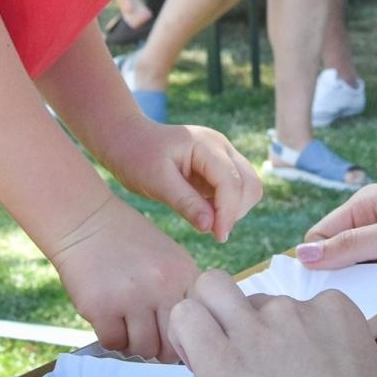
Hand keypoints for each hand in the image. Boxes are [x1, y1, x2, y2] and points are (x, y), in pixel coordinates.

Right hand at [48, 196, 200, 360]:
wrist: (86, 221)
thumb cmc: (128, 242)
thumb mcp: (170, 258)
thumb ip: (184, 292)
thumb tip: (190, 335)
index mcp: (184, 274)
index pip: (198, 327)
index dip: (185, 337)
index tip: (172, 334)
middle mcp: (163, 286)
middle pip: (171, 347)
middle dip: (158, 345)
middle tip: (146, 331)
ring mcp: (132, 297)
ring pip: (142, 349)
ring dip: (133, 342)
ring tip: (125, 322)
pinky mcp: (101, 307)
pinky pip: (113, 343)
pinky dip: (110, 337)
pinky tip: (108, 318)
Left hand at [102, 120, 261, 242]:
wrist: (126, 139)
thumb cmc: (137, 155)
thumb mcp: (156, 181)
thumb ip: (185, 202)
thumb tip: (211, 227)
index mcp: (207, 145)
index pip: (232, 182)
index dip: (228, 212)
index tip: (217, 237)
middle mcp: (221, 149)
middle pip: (250, 183)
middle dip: (236, 210)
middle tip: (212, 230)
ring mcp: (221, 158)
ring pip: (247, 188)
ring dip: (233, 210)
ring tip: (205, 221)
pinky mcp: (216, 170)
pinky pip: (233, 192)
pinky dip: (225, 207)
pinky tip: (203, 214)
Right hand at [170, 270, 376, 376]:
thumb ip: (216, 372)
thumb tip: (204, 348)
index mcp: (225, 366)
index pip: (184, 311)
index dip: (191, 325)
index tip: (203, 340)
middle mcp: (256, 331)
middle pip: (213, 282)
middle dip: (216, 302)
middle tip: (235, 331)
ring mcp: (298, 312)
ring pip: (269, 300)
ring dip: (275, 323)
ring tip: (299, 362)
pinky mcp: (335, 306)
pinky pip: (312, 302)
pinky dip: (316, 324)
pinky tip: (327, 356)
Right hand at [295, 184, 376, 288]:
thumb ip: (353, 245)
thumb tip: (303, 255)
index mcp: (366, 203)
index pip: (320, 235)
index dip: (319, 261)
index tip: (324, 289)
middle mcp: (373, 219)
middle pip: (335, 251)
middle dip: (337, 273)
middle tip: (347, 298)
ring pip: (354, 265)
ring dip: (358, 281)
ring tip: (369, 296)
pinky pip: (375, 274)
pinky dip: (375, 285)